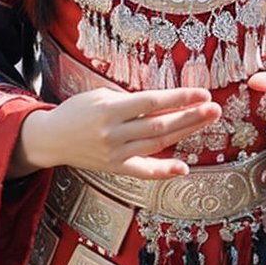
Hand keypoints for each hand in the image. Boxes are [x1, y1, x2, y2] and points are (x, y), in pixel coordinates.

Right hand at [11, 87, 221, 180]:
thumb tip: (163, 102)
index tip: (202, 93)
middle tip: (214, 108)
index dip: (179, 98)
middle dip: (190, 116)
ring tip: (206, 121)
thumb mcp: (99, 96)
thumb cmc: (77, 111)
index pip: (152, 102)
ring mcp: (115, 153)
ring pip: (157, 143)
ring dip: (185, 133)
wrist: (50, 139)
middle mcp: (113, 133)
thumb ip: (129, 100)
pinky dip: (163, 171)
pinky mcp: (114, 168)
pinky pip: (142, 171)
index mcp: (110, 109)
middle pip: (160, 124)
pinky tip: (184, 168)